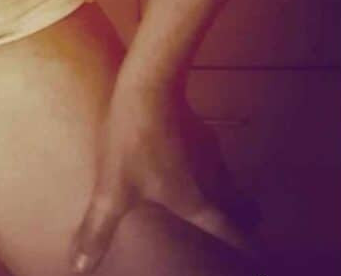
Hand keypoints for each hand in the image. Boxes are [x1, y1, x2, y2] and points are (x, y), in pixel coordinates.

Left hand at [69, 81, 248, 273]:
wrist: (148, 83)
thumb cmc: (134, 142)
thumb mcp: (113, 189)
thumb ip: (99, 228)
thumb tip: (80, 268)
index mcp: (198, 202)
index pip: (233, 233)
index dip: (251, 249)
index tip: (261, 259)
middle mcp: (215, 179)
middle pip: (241, 207)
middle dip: (243, 220)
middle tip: (237, 230)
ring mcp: (211, 150)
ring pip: (228, 180)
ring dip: (225, 193)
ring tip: (209, 200)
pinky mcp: (199, 127)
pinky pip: (211, 157)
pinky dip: (206, 167)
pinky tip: (183, 161)